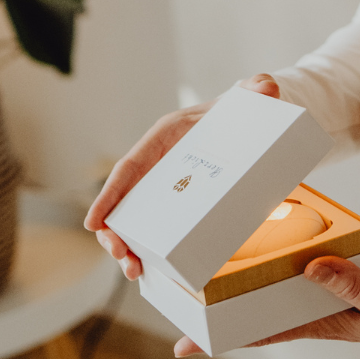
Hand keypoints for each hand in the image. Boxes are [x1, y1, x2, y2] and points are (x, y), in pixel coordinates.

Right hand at [84, 74, 280, 279]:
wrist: (252, 121)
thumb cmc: (241, 109)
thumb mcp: (250, 96)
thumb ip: (259, 88)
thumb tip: (265, 87)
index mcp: (166, 136)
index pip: (131, 166)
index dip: (110, 195)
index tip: (93, 223)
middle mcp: (160, 162)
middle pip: (126, 200)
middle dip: (115, 232)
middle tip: (123, 257)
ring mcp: (168, 183)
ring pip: (137, 218)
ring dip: (130, 246)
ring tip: (135, 270)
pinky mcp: (181, 200)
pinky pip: (159, 226)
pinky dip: (152, 247)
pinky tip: (152, 268)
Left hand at [172, 256, 359, 356]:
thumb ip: (353, 286)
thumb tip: (312, 266)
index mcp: (320, 322)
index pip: (260, 333)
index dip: (221, 339)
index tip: (182, 344)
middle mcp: (313, 308)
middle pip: (256, 310)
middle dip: (218, 309)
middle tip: (178, 297)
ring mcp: (324, 291)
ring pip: (274, 287)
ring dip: (244, 281)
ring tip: (209, 267)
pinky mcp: (337, 273)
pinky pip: (302, 267)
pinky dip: (283, 257)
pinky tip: (271, 243)